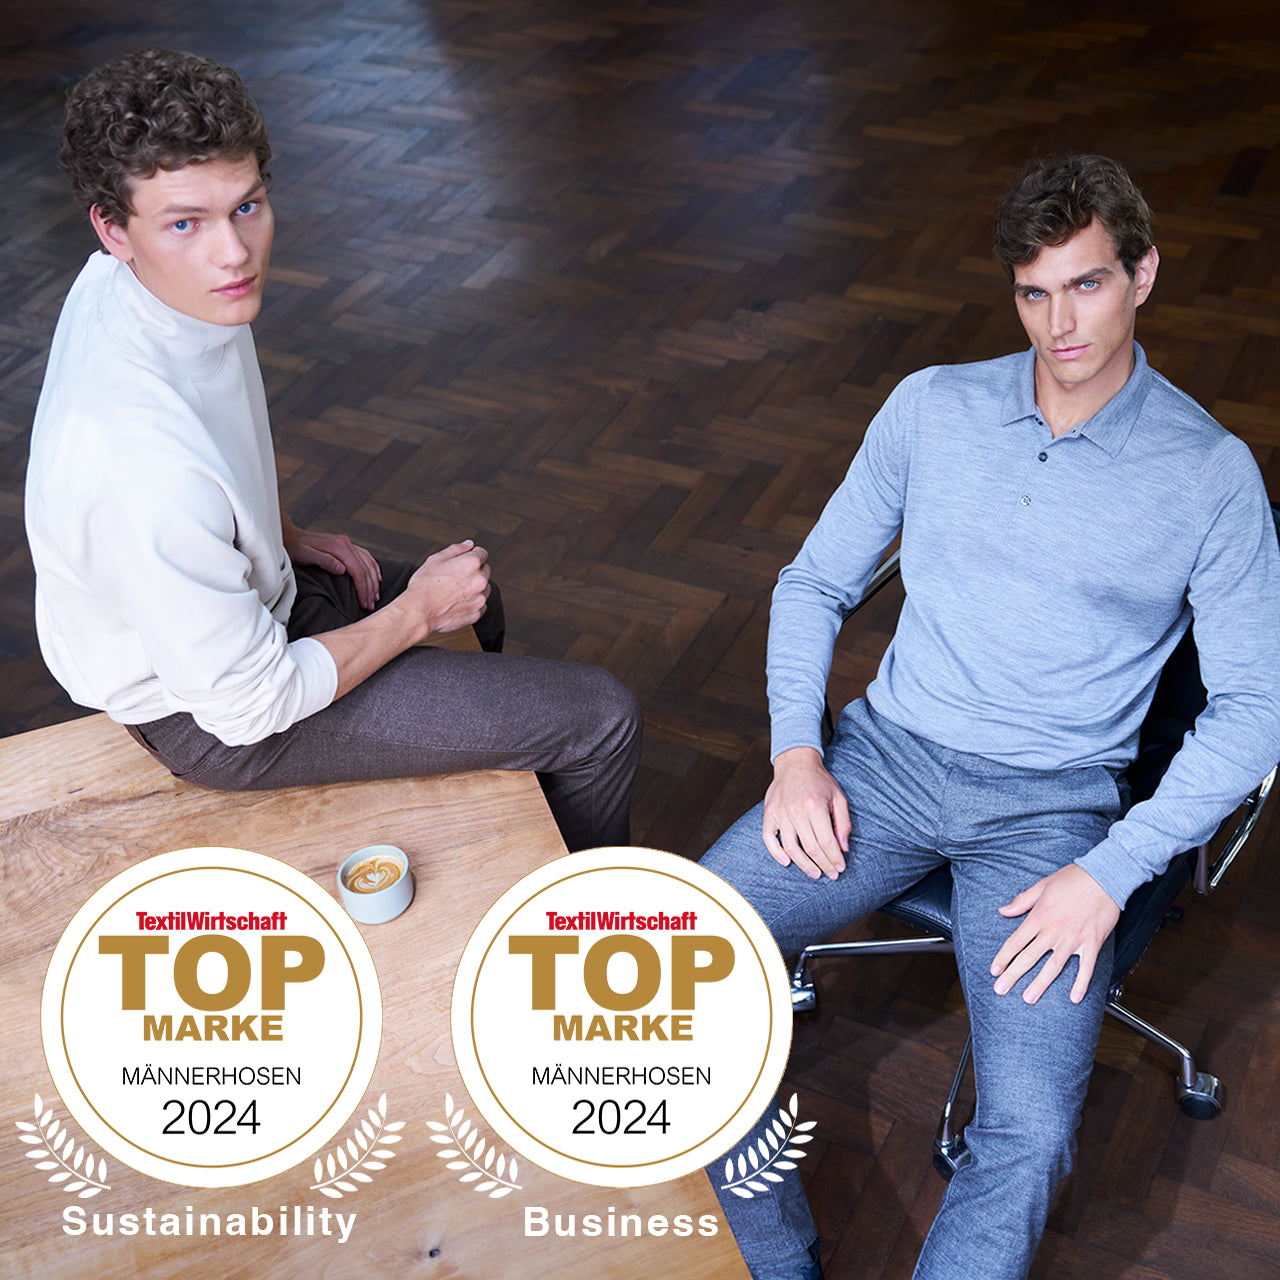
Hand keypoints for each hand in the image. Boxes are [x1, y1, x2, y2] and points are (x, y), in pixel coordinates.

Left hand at [284, 526, 381, 610]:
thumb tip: (342, 569)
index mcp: (339, 547)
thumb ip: (325, 561)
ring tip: (375, 595)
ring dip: (374, 580)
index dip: (363, 589)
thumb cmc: (296, 549)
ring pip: (368, 563)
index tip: (365, 603)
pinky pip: (366, 557)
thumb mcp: (306, 555)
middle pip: (366, 569)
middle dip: (370, 588)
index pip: (358, 571)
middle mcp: (347, 544)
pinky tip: (376, 577)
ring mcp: (348, 544)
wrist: (291, 537)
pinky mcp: (347, 546)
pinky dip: (373, 568)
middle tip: (371, 605)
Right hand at [404, 540, 490, 637]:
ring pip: (484, 588)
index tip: (464, 560)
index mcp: (471, 563)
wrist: (419, 612)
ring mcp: (480, 598)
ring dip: (475, 588)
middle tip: (455, 577)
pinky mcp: (477, 613)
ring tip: (455, 591)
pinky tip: (457, 602)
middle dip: (474, 571)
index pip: (482, 553)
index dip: (471, 555)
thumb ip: (456, 549)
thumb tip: (469, 544)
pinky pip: (480, 605)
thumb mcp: (436, 559)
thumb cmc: (424, 586)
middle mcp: (480, 580)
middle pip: (485, 570)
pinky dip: (472, 603)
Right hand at [762, 746, 849, 880]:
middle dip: (824, 864)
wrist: (796, 762)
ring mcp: (780, 813)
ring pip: (791, 848)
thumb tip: (843, 848)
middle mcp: (796, 811)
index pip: (827, 841)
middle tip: (832, 874)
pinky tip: (787, 862)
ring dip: (804, 865)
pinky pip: (768, 838)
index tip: (841, 867)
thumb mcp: (839, 797)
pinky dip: (776, 853)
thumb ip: (843, 823)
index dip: (835, 858)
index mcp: (815, 806)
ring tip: (815, 873)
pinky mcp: (769, 813)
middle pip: (811, 848)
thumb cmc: (820, 781)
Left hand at [990, 863, 1119, 1004]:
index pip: (1016, 941)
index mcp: (1039, 917)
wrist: (1104, 876)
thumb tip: (1003, 910)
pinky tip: (1074, 998)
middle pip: (1029, 957)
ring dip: (1040, 984)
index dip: (1004, 957)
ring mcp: (1073, 939)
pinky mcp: (1092, 943)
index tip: (994, 970)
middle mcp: (1053, 931)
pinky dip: (1080, 984)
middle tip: (1000, 990)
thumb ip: (1022, 901)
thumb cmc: (1072, 879)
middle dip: (1013, 975)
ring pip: (1053, 967)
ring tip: (1028, 999)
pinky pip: (1086, 968)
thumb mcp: (1042, 886)